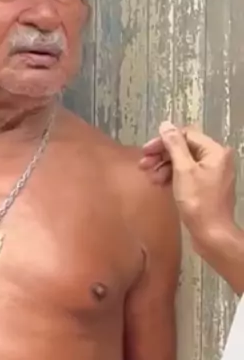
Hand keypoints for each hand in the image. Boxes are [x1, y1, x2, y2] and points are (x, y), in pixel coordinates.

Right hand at [139, 122, 236, 242]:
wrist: (211, 234)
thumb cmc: (199, 203)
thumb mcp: (183, 170)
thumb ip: (174, 146)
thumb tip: (166, 125)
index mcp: (215, 151)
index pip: (186, 135)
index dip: (164, 141)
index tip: (146, 151)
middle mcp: (217, 159)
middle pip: (185, 149)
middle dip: (162, 155)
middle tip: (144, 164)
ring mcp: (213, 174)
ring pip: (184, 162)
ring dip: (165, 167)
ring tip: (150, 177)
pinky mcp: (207, 187)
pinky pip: (188, 175)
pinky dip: (173, 177)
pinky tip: (160, 184)